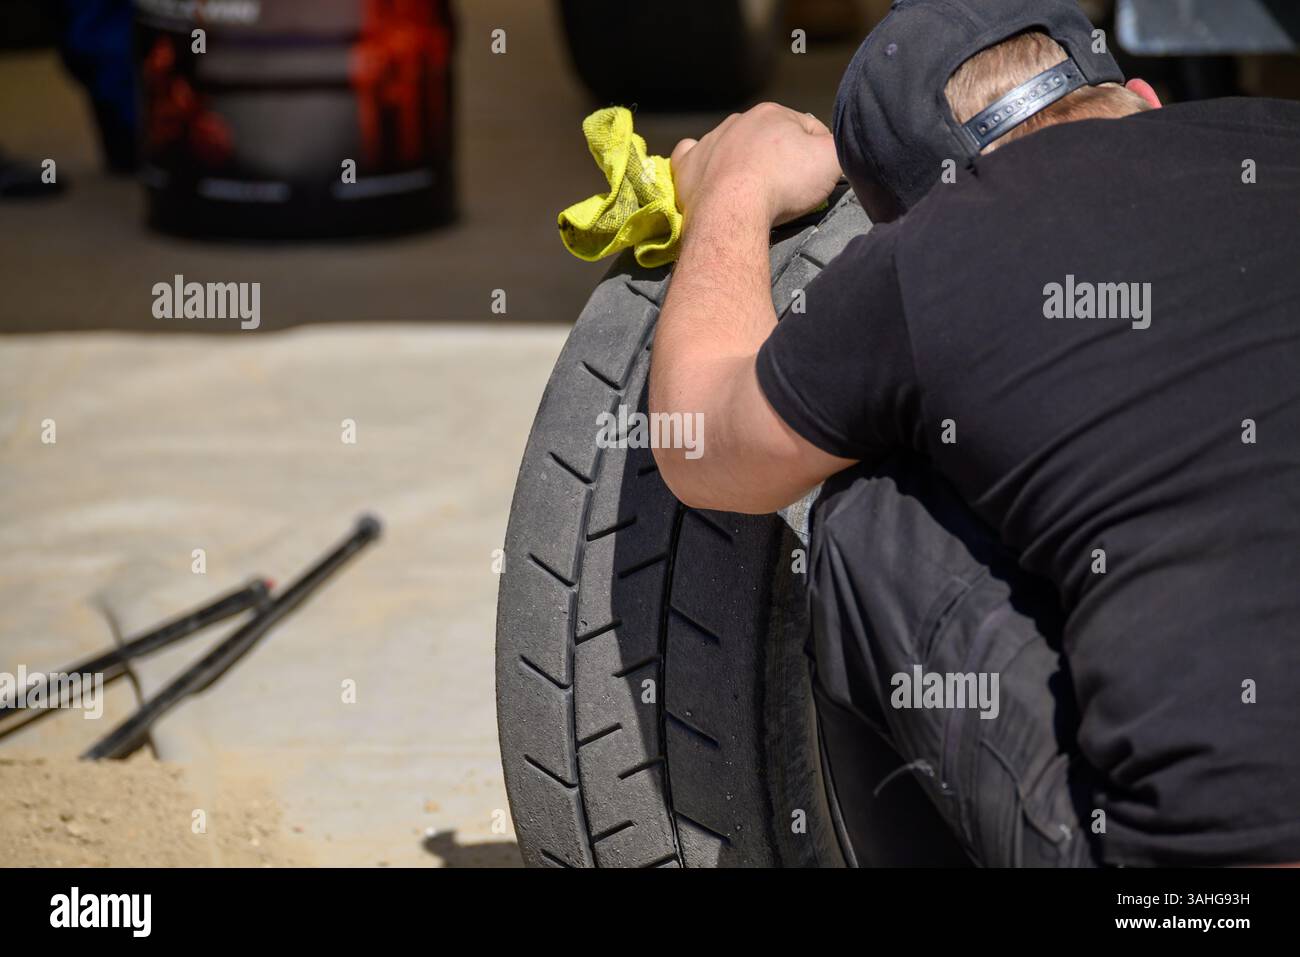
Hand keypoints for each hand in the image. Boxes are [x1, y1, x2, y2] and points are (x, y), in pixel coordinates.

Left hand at [670, 102, 840, 226]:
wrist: (733, 211)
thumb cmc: (782, 184)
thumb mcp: (831, 159)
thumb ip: (838, 145)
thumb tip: (832, 144)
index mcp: (773, 113)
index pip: (806, 128)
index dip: (816, 153)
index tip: (816, 176)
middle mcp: (739, 121)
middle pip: (768, 138)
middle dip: (779, 157)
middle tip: (786, 188)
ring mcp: (710, 142)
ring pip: (732, 146)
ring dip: (744, 161)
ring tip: (753, 190)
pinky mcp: (688, 165)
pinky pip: (692, 154)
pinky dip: (700, 162)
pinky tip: (709, 174)